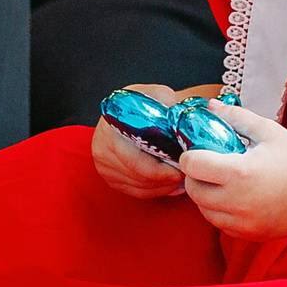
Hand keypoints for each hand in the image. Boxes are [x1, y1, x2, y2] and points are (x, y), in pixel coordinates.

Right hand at [92, 84, 185, 198]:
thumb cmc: (144, 103)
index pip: (134, 161)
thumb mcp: (156, 94)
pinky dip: (155, 190)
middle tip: (185, 174)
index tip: (180, 169)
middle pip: (138, 176)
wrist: (129, 110)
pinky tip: (167, 182)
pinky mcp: (110, 177)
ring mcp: (103, 165)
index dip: (159, 170)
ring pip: (139, 186)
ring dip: (162, 185)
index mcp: (110, 129)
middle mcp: (101, 148)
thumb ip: (167, 102)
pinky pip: (136, 192)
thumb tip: (179, 117)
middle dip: (164, 178)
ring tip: (179, 176)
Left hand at [179, 103, 286, 239]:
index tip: (202, 151)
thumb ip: (236, 117)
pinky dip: (219, 212)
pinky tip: (235, 199)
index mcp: (239, 172)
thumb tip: (210, 106)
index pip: (191, 165)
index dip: (191, 155)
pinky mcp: (248, 234)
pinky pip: (219, 224)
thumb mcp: (269, 132)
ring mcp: (242, 221)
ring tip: (223, 183)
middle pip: (193, 190)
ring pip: (203, 210)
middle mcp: (237, 201)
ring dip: (205, 196)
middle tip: (211, 167)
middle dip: (196, 176)